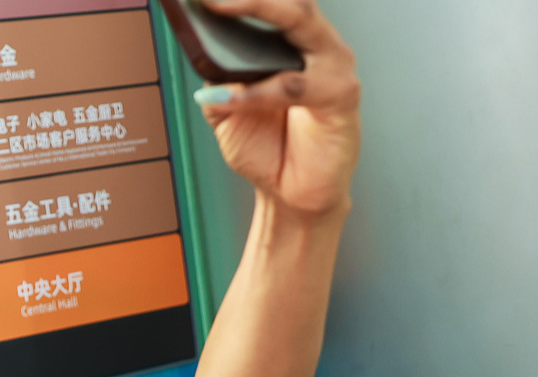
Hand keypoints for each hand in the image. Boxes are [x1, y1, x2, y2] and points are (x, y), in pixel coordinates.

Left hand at [194, 0, 359, 217]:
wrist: (291, 195)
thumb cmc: (267, 149)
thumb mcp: (224, 111)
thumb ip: (214, 79)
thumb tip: (197, 48)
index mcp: (292, 44)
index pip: (274, 1)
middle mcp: (317, 47)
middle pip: (291, 1)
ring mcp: (333, 67)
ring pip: (300, 23)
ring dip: (258, 12)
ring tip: (220, 9)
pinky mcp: (340, 96)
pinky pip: (295, 85)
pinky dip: (260, 90)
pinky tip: (233, 96)